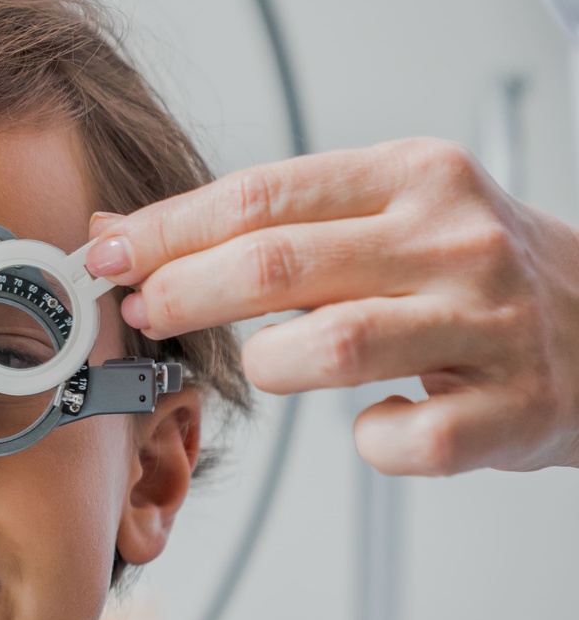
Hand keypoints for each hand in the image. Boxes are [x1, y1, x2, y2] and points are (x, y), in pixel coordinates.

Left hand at [86, 138, 578, 474]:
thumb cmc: (467, 274)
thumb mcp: (383, 217)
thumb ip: (265, 226)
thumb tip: (125, 234)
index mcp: (415, 178)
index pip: (264, 196)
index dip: (171, 231)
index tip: (109, 255)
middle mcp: (454, 242)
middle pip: (280, 267)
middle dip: (187, 293)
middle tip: (146, 311)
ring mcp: (487, 325)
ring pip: (332, 346)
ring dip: (270, 365)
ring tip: (270, 364)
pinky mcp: (509, 410)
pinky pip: (401, 440)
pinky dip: (371, 441)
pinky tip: (375, 422)